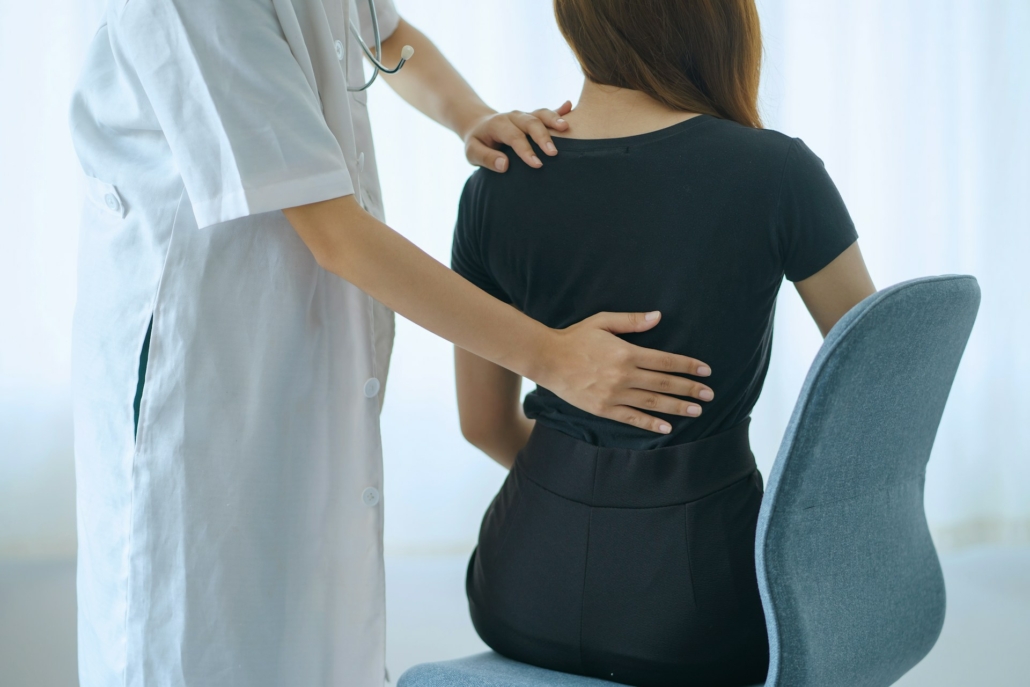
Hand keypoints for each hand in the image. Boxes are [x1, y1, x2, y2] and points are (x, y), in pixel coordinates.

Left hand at [462, 101, 572, 172]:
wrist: (479, 126)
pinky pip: (546, 111)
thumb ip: (486, 158)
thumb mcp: (472, 152)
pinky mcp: (532, 116)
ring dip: (554, 119)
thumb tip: (505, 165)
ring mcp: (524, 115)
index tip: (537, 164)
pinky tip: (570, 106)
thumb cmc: (477, 143)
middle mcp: (513, 116)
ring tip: (567, 127)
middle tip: (554, 153)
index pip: (514, 136)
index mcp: (498, 124)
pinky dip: (559, 109)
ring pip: (540, 114)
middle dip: (543, 137)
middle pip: (530, 123)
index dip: (526, 150)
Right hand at [534, 312, 714, 434]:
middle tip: (710, 394)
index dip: (688, 366)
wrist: (547, 359)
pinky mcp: (604, 408)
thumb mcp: (603, 321)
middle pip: (664, 383)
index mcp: (626, 352)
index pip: (665, 361)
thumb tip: (658, 316)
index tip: (706, 371)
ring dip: (676, 406)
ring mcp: (614, 394)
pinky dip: (650, 424)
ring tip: (696, 410)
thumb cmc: (575, 337)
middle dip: (689, 388)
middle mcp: (623, 375)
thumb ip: (632, 321)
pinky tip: (666, 427)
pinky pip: (632, 418)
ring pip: (652, 402)